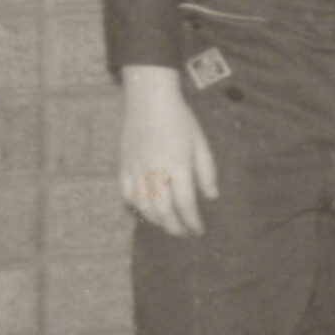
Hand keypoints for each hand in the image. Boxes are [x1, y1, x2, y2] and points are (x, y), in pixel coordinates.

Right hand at [120, 66, 216, 236]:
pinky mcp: (123, 165)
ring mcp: (136, 169)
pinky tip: (146, 211)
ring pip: (143, 206)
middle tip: (185, 234)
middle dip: (175, 228)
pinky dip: (136, 206)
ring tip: (169, 225)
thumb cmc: (180, 120)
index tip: (199, 230)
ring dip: (157, 221)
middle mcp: (155, 171)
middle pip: (163, 211)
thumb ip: (207, 172)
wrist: (149, 100)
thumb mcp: (201, 143)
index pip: (186, 203)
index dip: (192, 221)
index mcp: (178, 165)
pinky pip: (127, 193)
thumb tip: (211, 197)